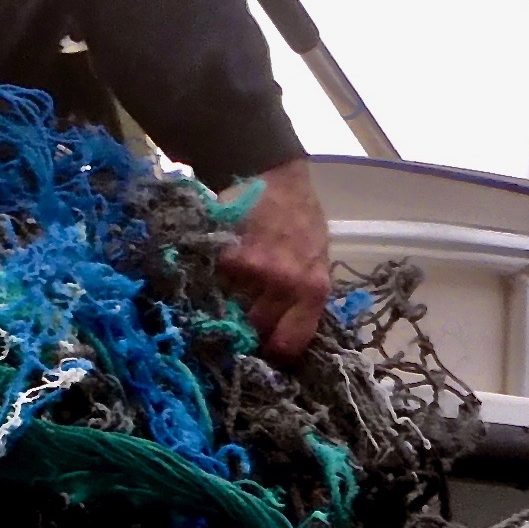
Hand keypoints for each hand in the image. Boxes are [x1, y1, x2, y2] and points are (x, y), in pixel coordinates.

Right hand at [212, 160, 334, 359]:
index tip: (262, 352)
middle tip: (238, 325)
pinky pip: (214, 285)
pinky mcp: (226, 257)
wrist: (274, 175)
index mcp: (313, 289)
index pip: (290, 342)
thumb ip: (304, 294)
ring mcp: (254, 272)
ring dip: (225, 307)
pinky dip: (211, 284)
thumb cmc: (300, 217)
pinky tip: (215, 274)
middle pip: (255, 330)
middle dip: (246, 331)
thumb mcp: (316, 258)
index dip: (274, 352)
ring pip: (231, 311)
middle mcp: (285, 284)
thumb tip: (283, 331)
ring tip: (224, 297)